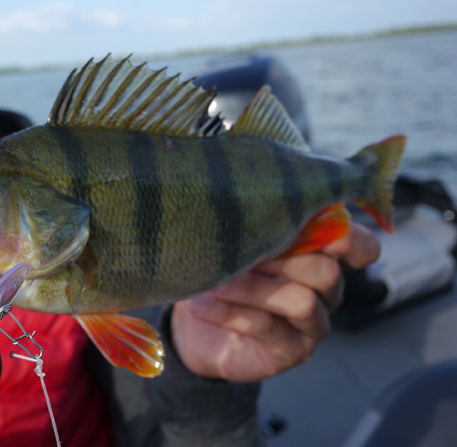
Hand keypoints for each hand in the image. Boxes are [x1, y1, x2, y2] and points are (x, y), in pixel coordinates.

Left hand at [170, 224, 379, 382]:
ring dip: (252, 288)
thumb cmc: (222, 273)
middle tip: (237, 253)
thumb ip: (257, 226)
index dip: (349, 238)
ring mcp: (312, 326)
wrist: (194, 326)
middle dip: (281, 259)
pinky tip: (201, 306)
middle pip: (328, 272)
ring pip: (301, 302)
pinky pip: (267, 328)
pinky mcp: (291, 352)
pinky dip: (229, 312)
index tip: (309, 225)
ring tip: (215, 283)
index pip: (362, 248)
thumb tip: (253, 204)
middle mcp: (326, 293)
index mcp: (321, 258)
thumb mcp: (237, 244)